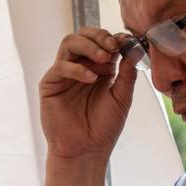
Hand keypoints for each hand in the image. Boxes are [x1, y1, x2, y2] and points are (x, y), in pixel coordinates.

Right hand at [38, 27, 139, 160]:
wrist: (86, 149)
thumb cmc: (104, 127)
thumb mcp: (122, 97)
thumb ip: (127, 72)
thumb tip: (134, 48)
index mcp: (99, 68)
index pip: (103, 41)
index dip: (114, 38)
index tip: (127, 41)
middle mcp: (81, 66)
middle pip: (84, 35)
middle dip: (100, 36)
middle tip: (113, 46)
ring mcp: (64, 73)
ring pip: (69, 43)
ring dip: (88, 46)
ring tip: (104, 58)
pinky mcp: (50, 84)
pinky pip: (61, 66)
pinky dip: (77, 68)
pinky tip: (91, 79)